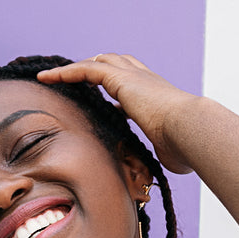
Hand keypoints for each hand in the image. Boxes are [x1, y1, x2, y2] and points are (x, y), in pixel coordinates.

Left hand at [36, 53, 198, 173]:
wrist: (191, 130)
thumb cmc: (186, 146)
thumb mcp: (169, 152)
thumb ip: (161, 157)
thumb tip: (159, 175)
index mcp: (157, 95)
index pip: (132, 84)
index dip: (115, 87)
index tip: (101, 99)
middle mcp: (146, 80)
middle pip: (114, 63)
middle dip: (92, 68)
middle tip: (71, 78)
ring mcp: (134, 77)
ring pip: (98, 62)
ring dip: (73, 68)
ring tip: (50, 77)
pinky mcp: (122, 80)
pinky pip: (86, 70)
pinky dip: (66, 72)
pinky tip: (47, 78)